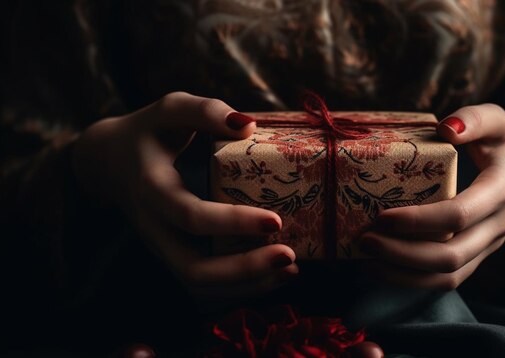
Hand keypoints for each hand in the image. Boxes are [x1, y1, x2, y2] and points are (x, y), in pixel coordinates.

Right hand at [72, 92, 297, 297]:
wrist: (110, 162)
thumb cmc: (148, 132)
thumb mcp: (171, 108)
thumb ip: (205, 110)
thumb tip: (248, 126)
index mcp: (152, 189)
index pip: (190, 216)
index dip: (232, 222)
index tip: (275, 220)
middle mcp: (155, 228)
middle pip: (193, 269)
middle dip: (244, 270)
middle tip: (288, 257)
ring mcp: (162, 247)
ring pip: (200, 284)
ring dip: (247, 285)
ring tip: (290, 271)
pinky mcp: (173, 254)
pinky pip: (204, 283)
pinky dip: (240, 285)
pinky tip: (274, 274)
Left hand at [360, 104, 504, 288]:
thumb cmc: (503, 142)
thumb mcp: (496, 119)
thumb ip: (474, 118)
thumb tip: (446, 128)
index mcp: (501, 191)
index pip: (459, 216)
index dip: (419, 221)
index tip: (381, 216)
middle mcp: (497, 226)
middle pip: (451, 257)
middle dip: (403, 254)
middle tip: (365, 241)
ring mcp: (488, 247)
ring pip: (448, 277)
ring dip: (404, 275)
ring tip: (366, 260)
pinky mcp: (476, 257)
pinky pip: (446, 281)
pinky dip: (412, 281)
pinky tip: (382, 268)